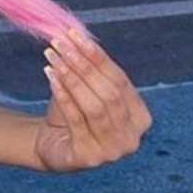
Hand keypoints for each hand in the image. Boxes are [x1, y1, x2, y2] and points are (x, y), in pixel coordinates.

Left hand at [33, 31, 150, 172]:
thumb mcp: (87, 91)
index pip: (121, 81)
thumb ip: (90, 69)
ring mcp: (112, 150)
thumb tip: (76, 34)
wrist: (53, 145)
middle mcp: (132, 136)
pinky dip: (64, 96)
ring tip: (53, 57)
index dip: (98, 57)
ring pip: (94, 107)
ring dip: (72, 78)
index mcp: (140, 117)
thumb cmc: (74, 114)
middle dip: (83, 65)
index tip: (74, 35)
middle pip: (108, 93)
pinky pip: (76, 120)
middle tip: (60, 44)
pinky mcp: (89, 158)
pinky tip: (51, 77)